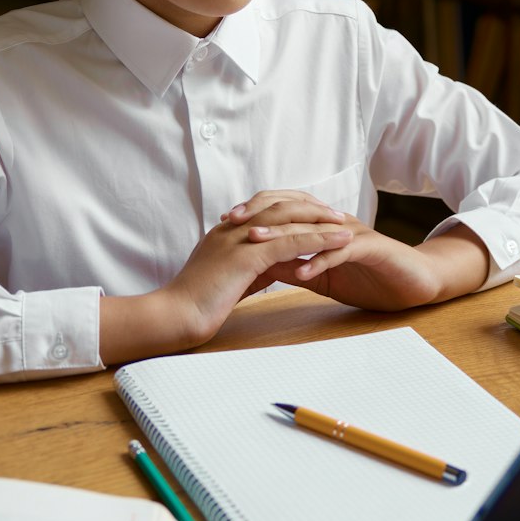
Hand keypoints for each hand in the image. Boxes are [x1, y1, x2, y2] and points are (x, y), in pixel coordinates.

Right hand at [161, 192, 351, 344]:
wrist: (173, 315)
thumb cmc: (194, 305)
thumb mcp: (226, 280)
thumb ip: (248, 269)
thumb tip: (269, 270)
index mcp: (226, 232)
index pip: (265, 209)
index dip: (292, 208)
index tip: (315, 213)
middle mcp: (233, 229)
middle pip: (279, 205)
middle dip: (310, 207)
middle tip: (335, 213)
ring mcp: (240, 239)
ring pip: (289, 219)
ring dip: (321, 220)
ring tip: (345, 223)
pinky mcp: (248, 255)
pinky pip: (292, 241)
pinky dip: (319, 239)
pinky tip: (339, 242)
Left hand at [249, 215, 490, 311]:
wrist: (413, 282)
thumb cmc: (369, 277)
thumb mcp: (324, 276)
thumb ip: (295, 269)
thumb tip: (261, 269)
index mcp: (321, 227)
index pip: (282, 212)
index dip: (253, 215)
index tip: (222, 226)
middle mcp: (334, 223)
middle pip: (292, 212)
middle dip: (259, 216)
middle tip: (229, 225)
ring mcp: (353, 233)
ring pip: (313, 229)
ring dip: (283, 236)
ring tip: (256, 245)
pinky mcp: (371, 248)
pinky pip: (341, 252)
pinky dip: (320, 261)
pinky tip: (302, 272)